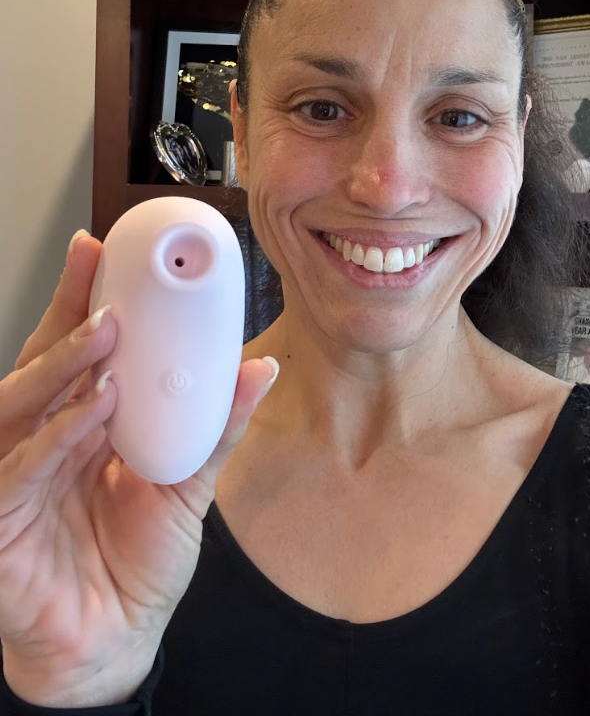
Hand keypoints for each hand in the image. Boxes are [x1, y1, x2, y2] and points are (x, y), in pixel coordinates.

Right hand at [0, 230, 277, 706]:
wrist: (115, 641)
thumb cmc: (138, 562)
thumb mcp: (189, 486)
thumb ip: (217, 428)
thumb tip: (260, 370)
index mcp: (80, 427)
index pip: (75, 353)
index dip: (81, 301)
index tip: (102, 252)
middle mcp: (41, 442)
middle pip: (43, 365)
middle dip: (69, 317)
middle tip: (108, 282)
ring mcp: (14, 479)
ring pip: (21, 405)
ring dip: (64, 366)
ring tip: (107, 336)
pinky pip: (20, 471)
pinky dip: (55, 437)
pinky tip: (92, 412)